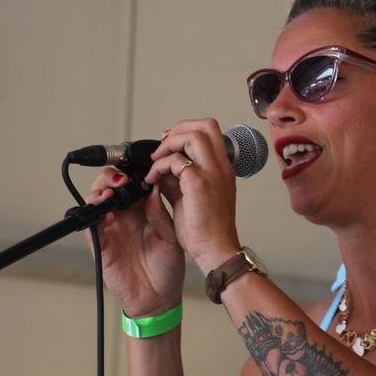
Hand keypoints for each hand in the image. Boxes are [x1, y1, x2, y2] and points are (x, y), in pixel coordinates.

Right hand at [85, 169, 184, 316]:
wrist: (160, 299)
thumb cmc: (168, 268)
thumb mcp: (170, 235)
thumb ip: (159, 211)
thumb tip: (153, 184)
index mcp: (144, 210)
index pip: (132, 183)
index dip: (132, 172)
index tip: (137, 167)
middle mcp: (125, 217)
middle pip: (109, 187)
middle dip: (111, 177)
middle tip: (122, 178)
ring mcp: (112, 230)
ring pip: (96, 202)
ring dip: (100, 192)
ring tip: (111, 190)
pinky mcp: (102, 246)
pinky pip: (91, 227)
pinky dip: (94, 216)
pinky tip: (106, 212)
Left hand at [146, 118, 239, 273]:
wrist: (216, 250)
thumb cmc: (207, 230)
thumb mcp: (191, 197)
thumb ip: (178, 180)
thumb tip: (161, 169)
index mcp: (222, 169)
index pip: (210, 132)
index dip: (187, 132)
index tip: (169, 145)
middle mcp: (221, 166)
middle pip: (206, 125)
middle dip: (179, 130)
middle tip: (163, 146)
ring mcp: (212, 172)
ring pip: (194, 135)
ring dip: (169, 144)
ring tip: (156, 162)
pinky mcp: (198, 182)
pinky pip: (176, 160)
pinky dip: (159, 166)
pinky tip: (153, 180)